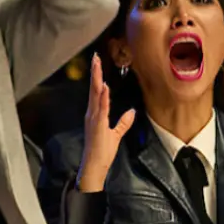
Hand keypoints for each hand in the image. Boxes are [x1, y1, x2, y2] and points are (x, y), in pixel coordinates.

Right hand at [77, 54, 135, 192]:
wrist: (94, 167)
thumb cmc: (102, 152)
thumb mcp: (116, 135)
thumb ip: (123, 122)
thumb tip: (132, 112)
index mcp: (95, 115)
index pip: (97, 92)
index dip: (97, 78)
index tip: (98, 64)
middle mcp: (91, 114)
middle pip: (93, 89)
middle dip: (95, 73)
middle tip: (95, 57)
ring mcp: (93, 119)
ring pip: (95, 95)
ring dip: (96, 80)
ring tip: (98, 65)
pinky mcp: (96, 126)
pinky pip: (100, 109)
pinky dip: (102, 97)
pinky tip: (104, 87)